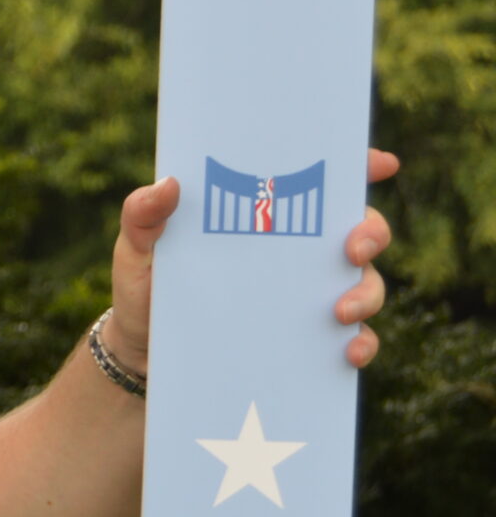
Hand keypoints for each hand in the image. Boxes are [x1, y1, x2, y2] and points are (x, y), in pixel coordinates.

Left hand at [104, 148, 398, 371]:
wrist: (141, 353)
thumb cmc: (144, 288)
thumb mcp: (135, 250)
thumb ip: (143, 216)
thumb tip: (169, 184)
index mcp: (261, 217)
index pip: (317, 184)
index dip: (356, 167)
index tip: (380, 163)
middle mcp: (295, 251)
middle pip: (359, 229)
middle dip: (370, 233)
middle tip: (353, 247)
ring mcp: (306, 294)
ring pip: (365, 283)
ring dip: (367, 293)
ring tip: (340, 310)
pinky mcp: (307, 338)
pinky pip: (353, 337)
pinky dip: (360, 343)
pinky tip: (347, 351)